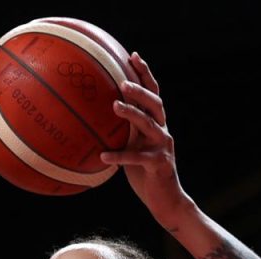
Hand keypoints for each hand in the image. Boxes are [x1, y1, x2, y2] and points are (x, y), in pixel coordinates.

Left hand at [100, 53, 194, 228]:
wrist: (165, 201)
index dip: (145, 74)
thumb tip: (95, 118)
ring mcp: (162, 147)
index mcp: (156, 124)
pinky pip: (137, 158)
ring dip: (132, 113)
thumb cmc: (145, 174)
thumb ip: (123, 132)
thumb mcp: (132, 148)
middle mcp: (162, 131)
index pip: (153, 93)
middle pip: (155, 103)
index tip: (132, 55)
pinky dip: (120, 156)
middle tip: (123, 81)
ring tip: (114, 106)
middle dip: (140, 89)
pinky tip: (103, 157)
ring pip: (150, 124)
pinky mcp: (159, 165)